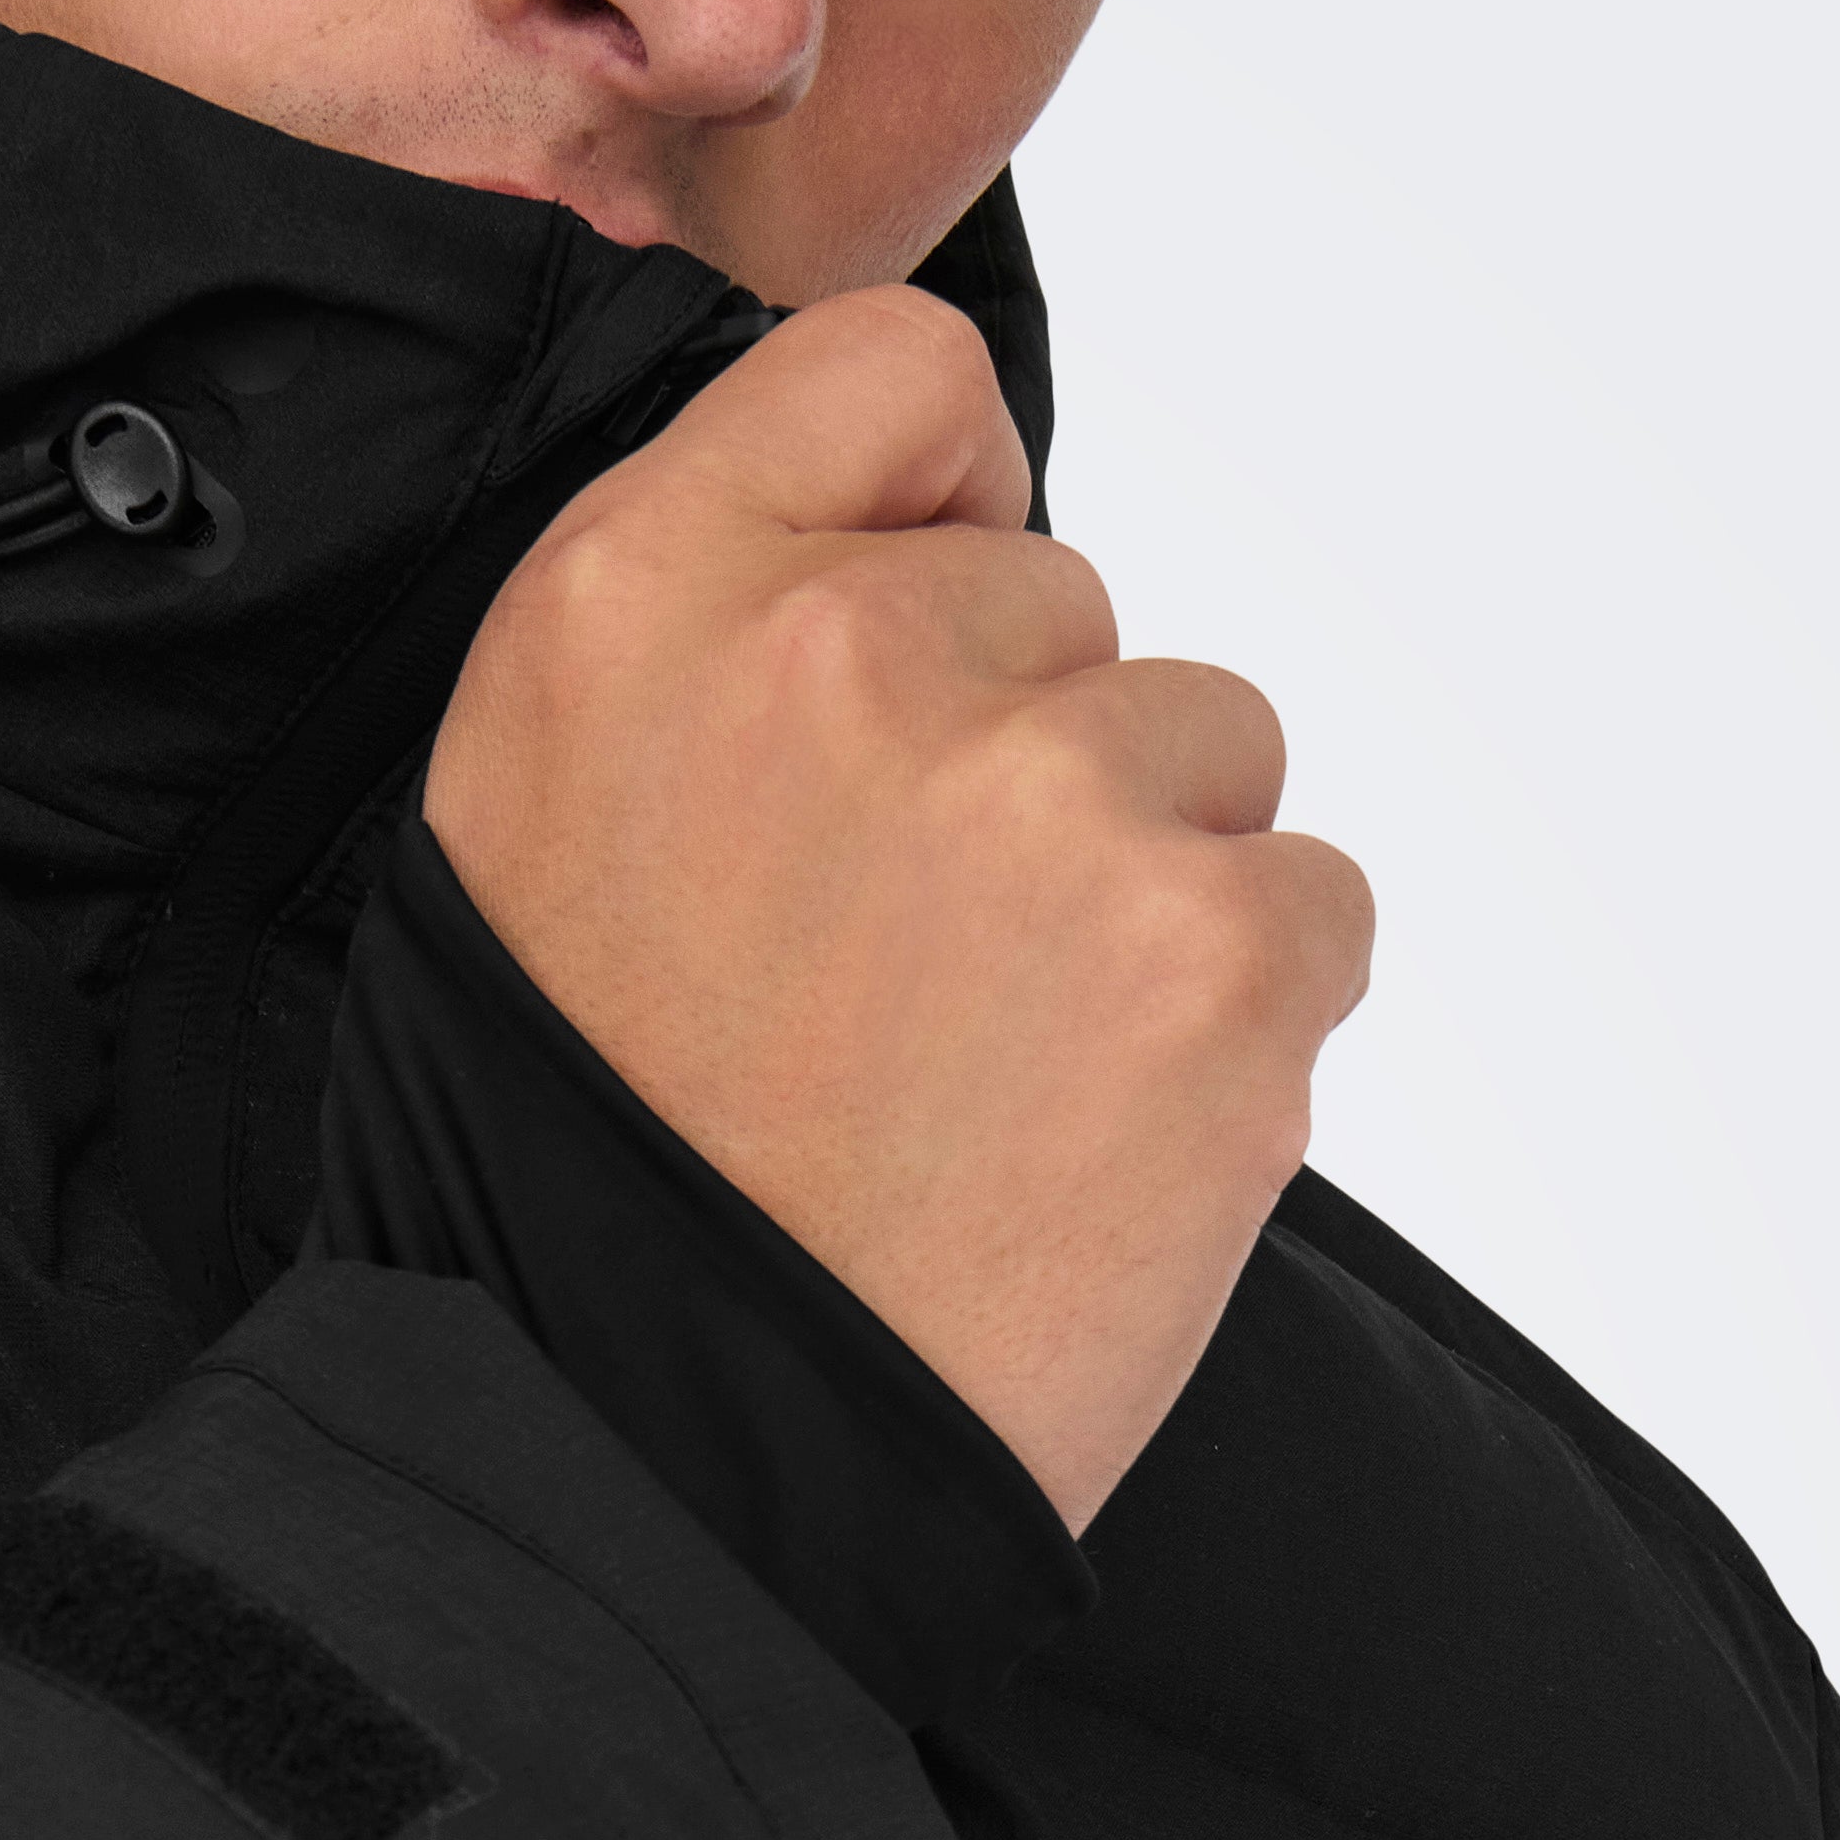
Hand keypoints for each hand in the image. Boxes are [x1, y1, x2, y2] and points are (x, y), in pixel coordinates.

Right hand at [417, 279, 1373, 1530]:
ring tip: (989, 1079)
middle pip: (1063, 599)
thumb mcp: (529, 825)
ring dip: (1139, 896)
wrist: (657, 1466)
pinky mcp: (1213, 956)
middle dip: (1020, 764)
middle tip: (899, 987)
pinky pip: (1310, 909)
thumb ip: (707, 626)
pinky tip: (1085, 1144)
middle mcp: (838, 655)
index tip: (916, 661)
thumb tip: (924, 523)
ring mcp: (1044, 798)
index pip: (895, 374)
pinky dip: (1234, 1028)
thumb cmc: (584, 1171)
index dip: (936, 509)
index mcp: (633, 599)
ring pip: (1202, 746)